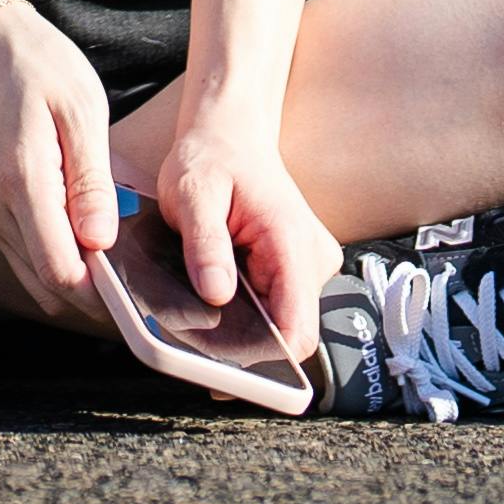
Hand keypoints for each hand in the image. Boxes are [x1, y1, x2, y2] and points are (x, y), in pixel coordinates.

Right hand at [0, 0, 118, 323]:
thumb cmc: (40, 67)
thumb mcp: (82, 112)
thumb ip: (92, 181)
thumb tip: (101, 242)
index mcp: (21, 181)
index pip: (60, 270)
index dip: (101, 294)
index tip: (139, 287)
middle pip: (47, 284)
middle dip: (94, 294)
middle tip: (139, 280)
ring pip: (33, 275)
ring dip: (76, 279)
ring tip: (119, 259)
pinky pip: (24, 254)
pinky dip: (57, 260)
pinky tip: (88, 238)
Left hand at [125, 79, 343, 358]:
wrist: (231, 134)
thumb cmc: (212, 158)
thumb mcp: (194, 193)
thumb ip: (205, 244)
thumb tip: (216, 295)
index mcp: (292, 242)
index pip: (298, 330)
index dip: (265, 361)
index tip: (223, 370)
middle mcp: (311, 260)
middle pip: (286, 333)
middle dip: (243, 342)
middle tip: (192, 334)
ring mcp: (306, 267)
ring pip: (278, 322)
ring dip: (241, 324)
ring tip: (200, 301)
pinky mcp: (294, 270)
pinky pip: (273, 306)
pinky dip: (244, 308)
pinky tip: (215, 289)